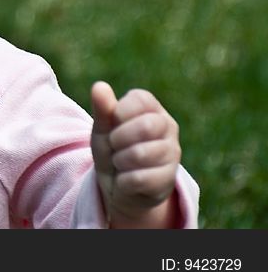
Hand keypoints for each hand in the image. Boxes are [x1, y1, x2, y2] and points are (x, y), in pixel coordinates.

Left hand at [90, 81, 180, 227]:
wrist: (119, 186)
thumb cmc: (112, 148)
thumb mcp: (103, 128)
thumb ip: (102, 108)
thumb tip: (99, 85)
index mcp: (152, 108)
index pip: (140, 99)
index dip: (119, 113)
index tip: (114, 123)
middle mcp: (168, 127)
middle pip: (146, 126)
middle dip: (117, 139)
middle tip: (114, 145)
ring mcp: (172, 153)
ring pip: (140, 154)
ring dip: (119, 161)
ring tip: (120, 163)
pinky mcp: (169, 179)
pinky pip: (139, 178)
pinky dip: (123, 181)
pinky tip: (126, 180)